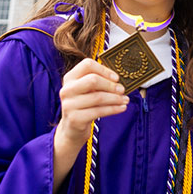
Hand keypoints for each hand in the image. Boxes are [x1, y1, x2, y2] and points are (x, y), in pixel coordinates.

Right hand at [53, 59, 127, 177]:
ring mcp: (69, 104)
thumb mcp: (87, 91)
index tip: (116, 78)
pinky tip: (122, 108)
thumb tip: (119, 79)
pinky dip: (113, 109)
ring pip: (98, 97)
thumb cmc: (84, 105)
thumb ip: (99, 82)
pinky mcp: (75, 118)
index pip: (87, 65)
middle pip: (93, 80)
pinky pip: (99, 111)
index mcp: (70, 78)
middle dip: (111, 85)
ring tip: (125, 100)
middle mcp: (67, 90)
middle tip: (122, 90)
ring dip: (115, 98)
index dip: (104, 70)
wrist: (72, 129)